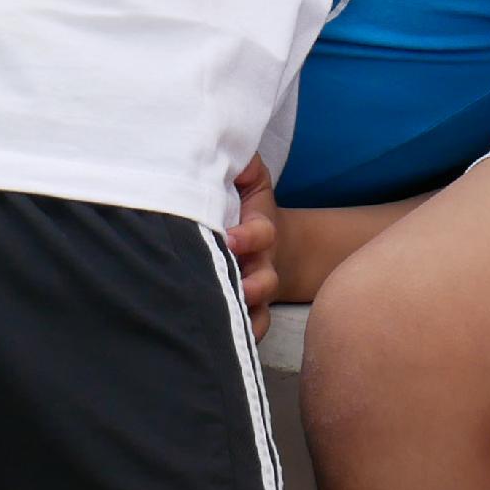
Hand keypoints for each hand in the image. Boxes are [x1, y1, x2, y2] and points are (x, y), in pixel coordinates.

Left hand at [228, 154, 278, 338]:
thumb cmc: (244, 205)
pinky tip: (226, 343)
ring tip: (229, 316)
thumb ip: (241, 164)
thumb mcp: (248, 178)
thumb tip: (225, 146)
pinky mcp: (247, 310)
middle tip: (237, 282)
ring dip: (247, 312)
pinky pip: (252, 329)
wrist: (260, 241)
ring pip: (258, 308)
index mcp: (260, 230)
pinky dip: (244, 335)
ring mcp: (256, 290)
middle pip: (264, 279)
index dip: (250, 236)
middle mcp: (262, 263)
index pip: (262, 233)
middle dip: (252, 282)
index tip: (230, 238)